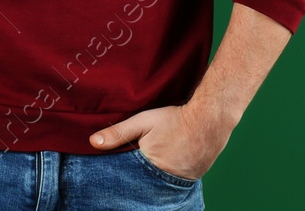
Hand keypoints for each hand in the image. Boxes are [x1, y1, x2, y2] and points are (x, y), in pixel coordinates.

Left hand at [88, 103, 231, 180]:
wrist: (210, 119)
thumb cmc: (175, 119)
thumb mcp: (143, 122)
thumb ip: (119, 133)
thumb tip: (93, 142)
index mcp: (151, 169)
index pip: (131, 181)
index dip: (124, 179)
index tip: (116, 180)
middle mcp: (167, 182)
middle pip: (147, 185)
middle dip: (139, 181)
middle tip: (136, 173)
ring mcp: (183, 182)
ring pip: (162, 185)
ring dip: (155, 180)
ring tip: (151, 171)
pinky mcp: (194, 179)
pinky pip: (177, 182)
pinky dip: (170, 177)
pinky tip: (167, 167)